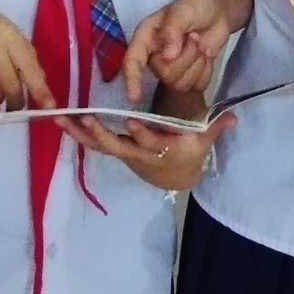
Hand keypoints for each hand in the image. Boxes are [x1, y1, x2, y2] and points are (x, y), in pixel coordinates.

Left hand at [69, 111, 232, 191]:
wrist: (174, 176)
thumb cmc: (189, 153)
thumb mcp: (204, 141)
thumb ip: (216, 127)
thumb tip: (233, 117)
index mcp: (162, 150)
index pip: (151, 143)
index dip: (142, 135)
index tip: (132, 123)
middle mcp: (139, 154)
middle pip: (116, 146)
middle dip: (100, 134)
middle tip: (85, 118)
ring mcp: (124, 153)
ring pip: (98, 145)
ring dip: (78, 134)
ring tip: (60, 119)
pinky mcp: (115, 150)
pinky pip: (93, 143)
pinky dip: (77, 133)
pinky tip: (61, 121)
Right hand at [120, 0, 231, 100]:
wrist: (217, 11)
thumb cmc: (195, 6)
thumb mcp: (182, 11)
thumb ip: (172, 30)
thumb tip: (168, 56)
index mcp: (146, 38)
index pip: (132, 62)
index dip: (132, 81)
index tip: (134, 97)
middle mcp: (155, 57)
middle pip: (165, 75)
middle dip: (187, 56)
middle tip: (194, 36)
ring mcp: (172, 69)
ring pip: (181, 84)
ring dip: (198, 63)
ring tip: (200, 44)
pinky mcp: (189, 77)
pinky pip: (197, 86)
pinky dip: (207, 70)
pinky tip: (206, 55)